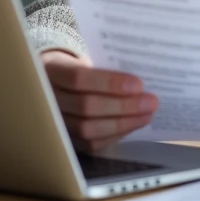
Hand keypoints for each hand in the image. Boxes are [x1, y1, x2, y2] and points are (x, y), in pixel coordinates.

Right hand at [40, 49, 158, 153]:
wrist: (52, 82)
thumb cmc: (78, 66)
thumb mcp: (85, 57)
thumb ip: (106, 66)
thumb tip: (139, 83)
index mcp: (51, 70)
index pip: (78, 78)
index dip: (109, 83)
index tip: (139, 84)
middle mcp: (48, 98)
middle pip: (86, 107)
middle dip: (123, 106)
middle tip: (151, 102)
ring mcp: (53, 122)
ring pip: (88, 129)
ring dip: (123, 123)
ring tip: (147, 115)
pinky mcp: (64, 139)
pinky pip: (90, 143)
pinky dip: (115, 135)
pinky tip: (133, 125)